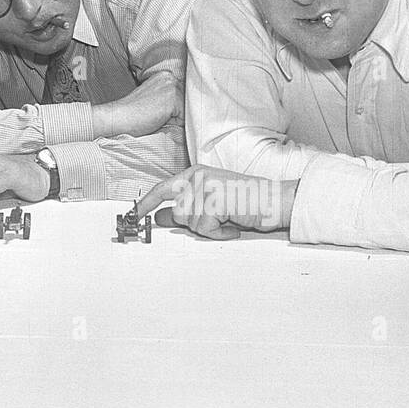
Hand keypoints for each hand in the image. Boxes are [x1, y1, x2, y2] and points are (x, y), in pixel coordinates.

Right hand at [90, 72, 180, 139]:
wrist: (119, 118)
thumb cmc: (134, 114)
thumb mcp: (155, 100)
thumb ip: (169, 99)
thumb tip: (190, 109)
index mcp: (165, 75)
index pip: (183, 95)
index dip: (176, 108)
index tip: (161, 112)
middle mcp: (170, 77)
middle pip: (187, 102)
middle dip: (178, 113)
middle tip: (156, 115)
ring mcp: (172, 86)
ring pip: (187, 110)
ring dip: (176, 119)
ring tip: (157, 118)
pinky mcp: (173, 99)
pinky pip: (185, 118)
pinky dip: (176, 124)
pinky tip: (159, 120)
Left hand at [134, 165, 293, 240]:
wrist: (275, 200)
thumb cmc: (247, 202)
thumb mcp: (211, 203)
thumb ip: (185, 208)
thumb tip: (159, 218)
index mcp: (194, 174)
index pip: (163, 189)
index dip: (146, 204)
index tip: (133, 216)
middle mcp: (196, 177)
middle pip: (177, 214)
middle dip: (196, 223)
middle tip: (219, 217)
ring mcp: (205, 187)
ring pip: (190, 223)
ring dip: (210, 229)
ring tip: (228, 218)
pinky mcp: (214, 200)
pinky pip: (204, 229)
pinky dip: (219, 233)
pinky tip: (233, 224)